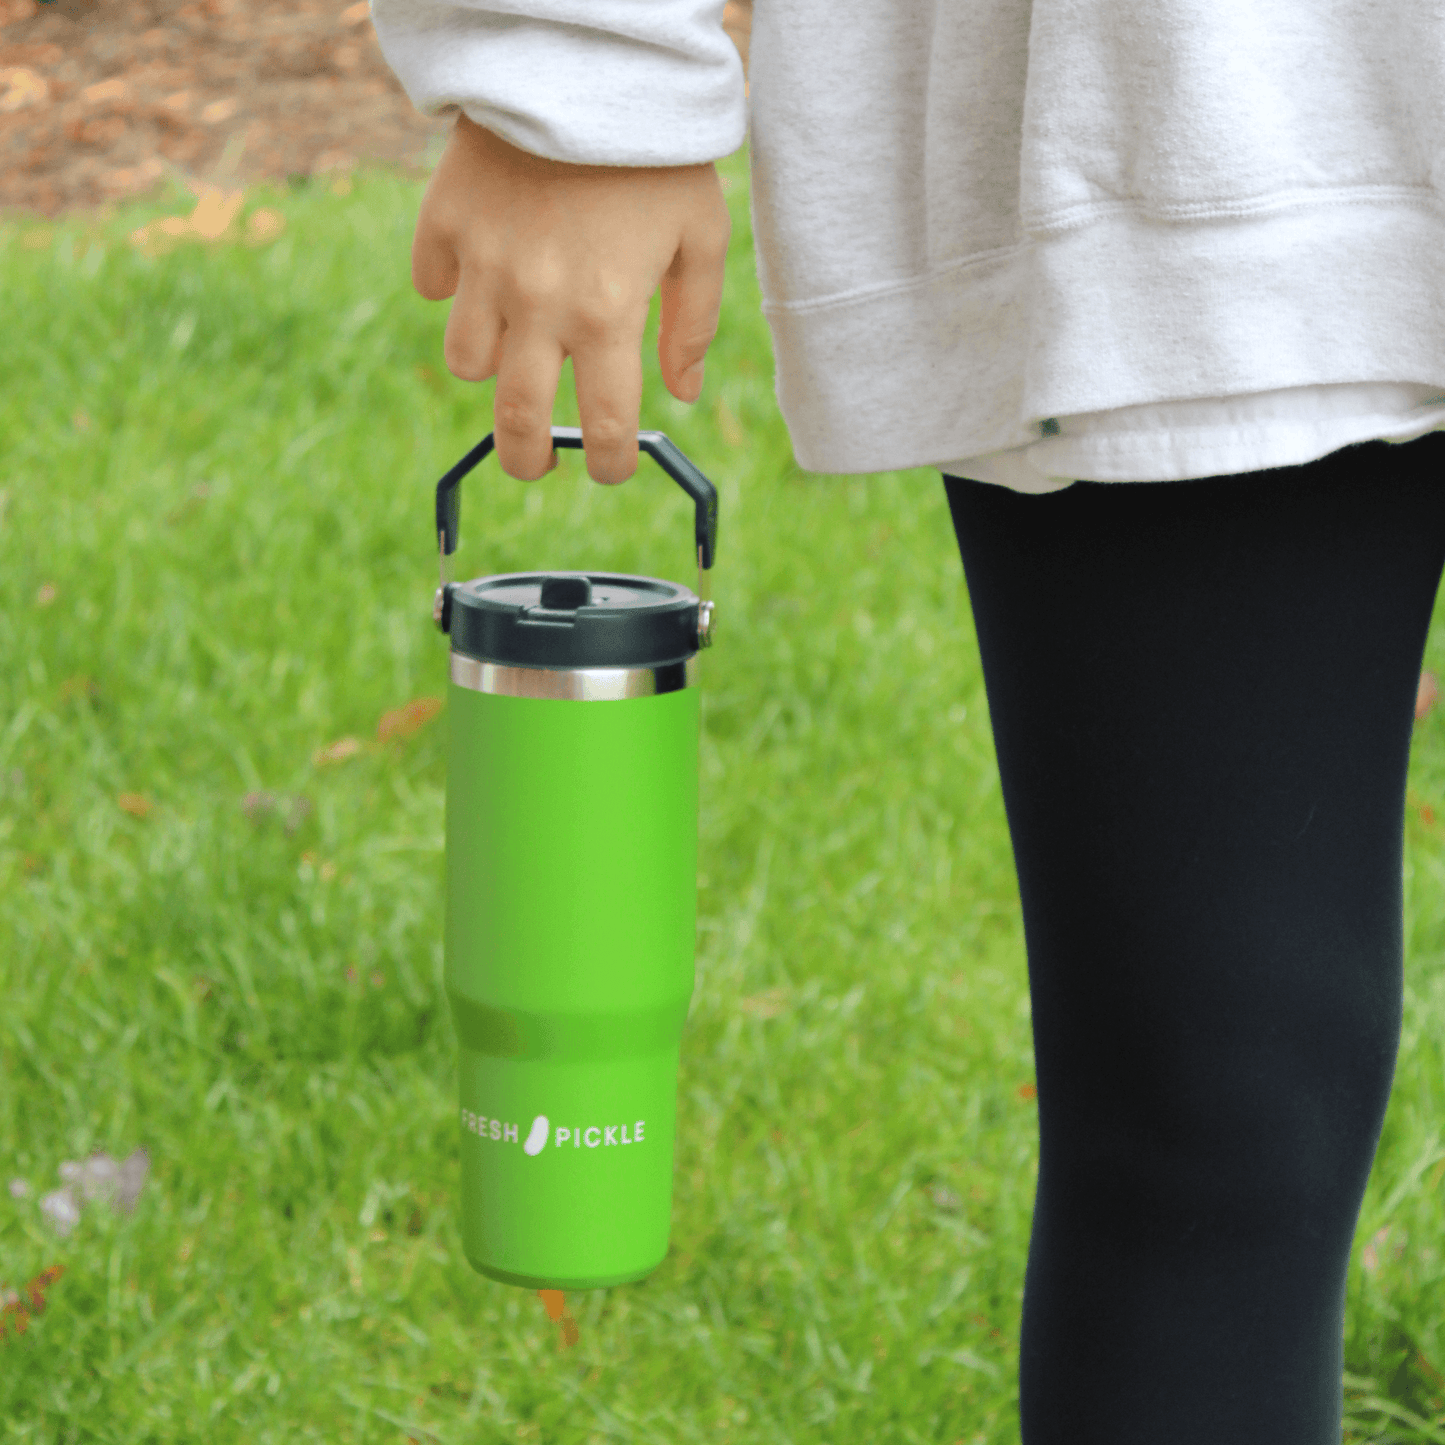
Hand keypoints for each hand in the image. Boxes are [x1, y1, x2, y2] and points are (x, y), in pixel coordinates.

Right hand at [412, 114, 731, 483]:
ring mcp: (484, 266)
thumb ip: (692, 325)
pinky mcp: (445, 222)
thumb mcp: (701, 237)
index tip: (610, 467)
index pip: (606, 428)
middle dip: (528, 460)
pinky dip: (450, 292)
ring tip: (516, 352)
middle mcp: (540, 305)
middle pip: (518, 421)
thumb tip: (680, 395)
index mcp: (608, 316)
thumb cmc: (658, 153)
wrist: (587, 60)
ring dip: (492, 369)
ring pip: (466, 361)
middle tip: (537, 463)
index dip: (610, 463)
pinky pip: (432, 284)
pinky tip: (478, 278)